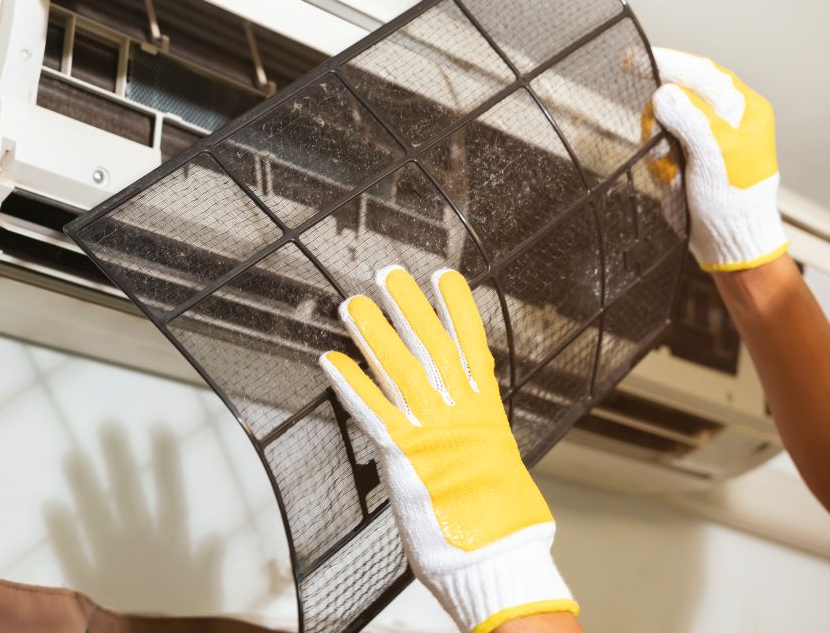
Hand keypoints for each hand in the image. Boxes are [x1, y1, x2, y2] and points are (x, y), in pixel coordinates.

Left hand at [319, 266, 576, 632]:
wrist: (499, 557)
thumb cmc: (500, 525)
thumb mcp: (496, 469)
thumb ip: (474, 441)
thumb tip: (462, 431)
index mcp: (485, 413)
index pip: (470, 347)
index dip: (457, 309)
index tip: (445, 277)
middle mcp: (458, 413)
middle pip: (430, 345)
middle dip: (409, 306)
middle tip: (390, 273)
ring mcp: (430, 430)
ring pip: (397, 368)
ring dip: (373, 332)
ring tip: (354, 303)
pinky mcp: (402, 455)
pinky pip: (369, 409)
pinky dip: (348, 382)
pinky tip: (330, 359)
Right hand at [651, 48, 787, 270]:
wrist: (726, 239)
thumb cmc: (733, 199)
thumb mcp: (715, 155)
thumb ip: (690, 120)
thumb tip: (663, 93)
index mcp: (743, 108)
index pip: (702, 73)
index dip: (668, 63)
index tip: (633, 59)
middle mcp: (724, 117)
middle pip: (676, 95)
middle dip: (660, 118)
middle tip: (656, 140)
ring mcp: (703, 136)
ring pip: (661, 121)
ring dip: (658, 145)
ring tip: (671, 169)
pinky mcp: (685, 154)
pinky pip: (657, 144)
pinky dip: (658, 161)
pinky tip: (671, 177)